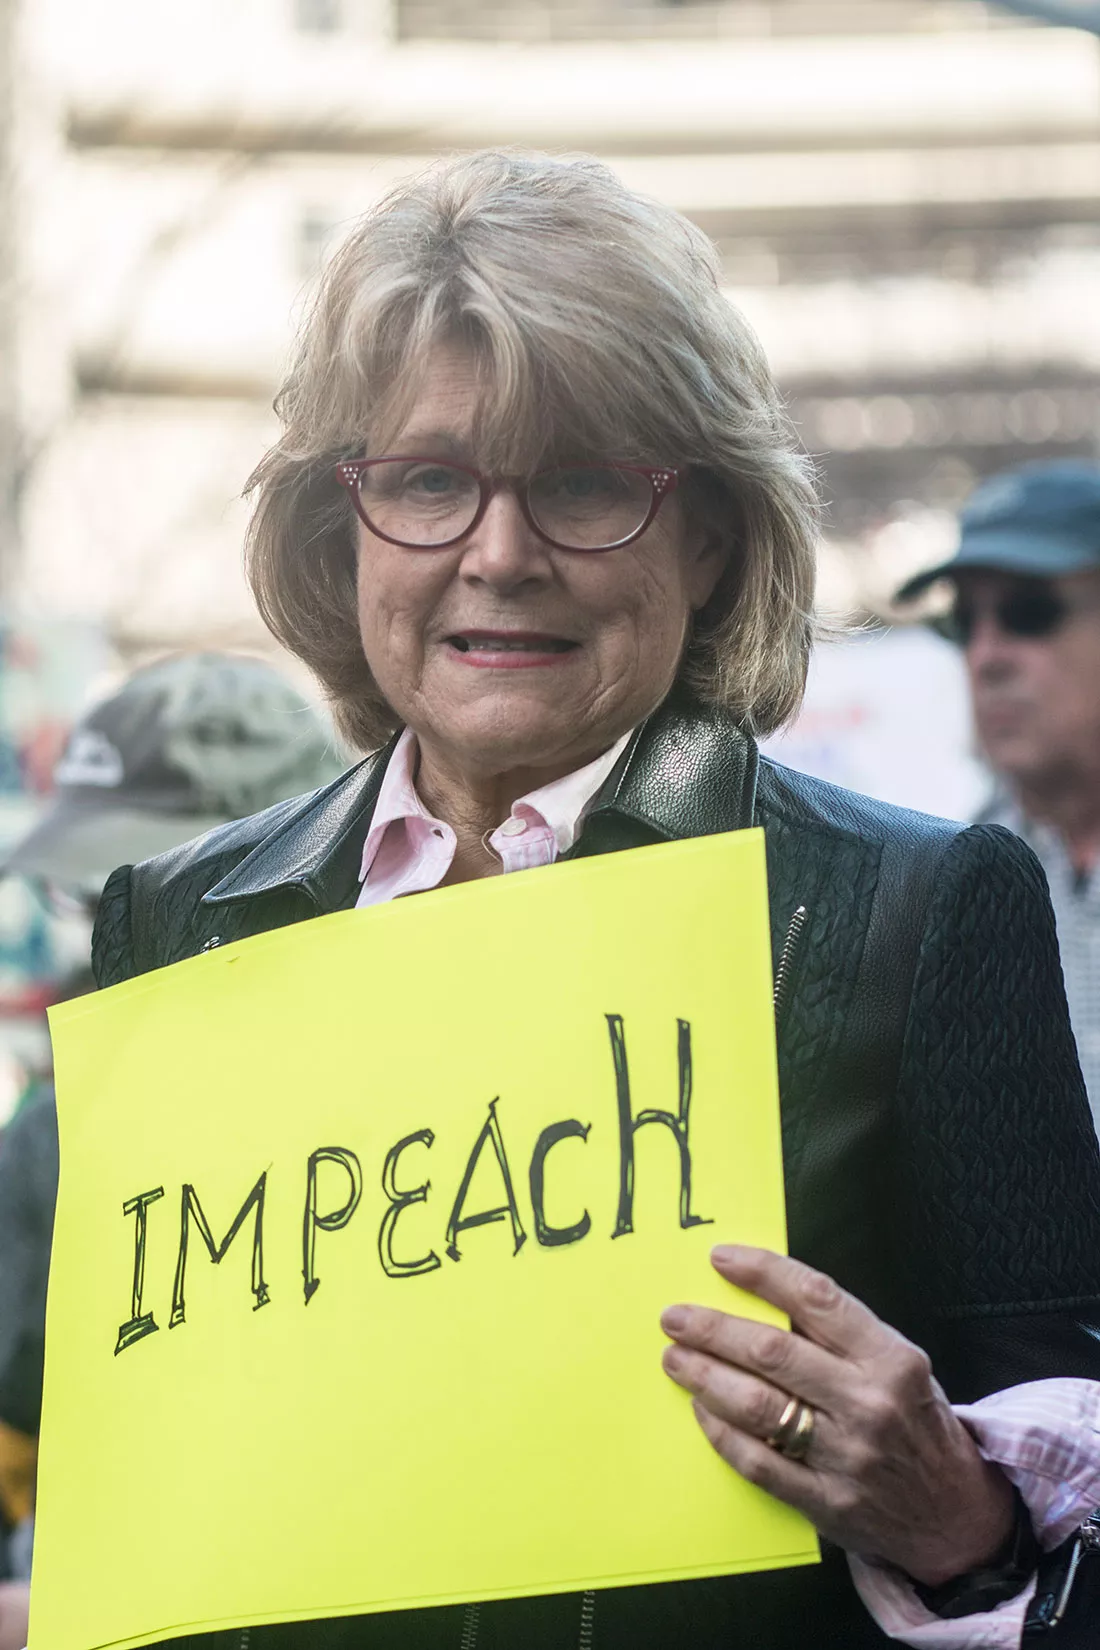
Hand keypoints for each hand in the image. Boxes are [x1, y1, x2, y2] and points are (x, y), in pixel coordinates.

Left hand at [660, 1245, 1015, 1586]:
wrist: (956, 1517)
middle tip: (675, 1317)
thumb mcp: (898, 1365)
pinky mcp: (827, 1502)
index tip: (720, 1258)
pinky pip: (758, 1462)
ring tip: (675, 1358)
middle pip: (773, 1353)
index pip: (817, 1299)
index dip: (763, 1273)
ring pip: (756, 1406)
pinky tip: (701, 1410)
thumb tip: (762, 1298)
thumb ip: (842, 1335)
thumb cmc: (917, 1423)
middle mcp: (869, 1404)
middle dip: (713, 1329)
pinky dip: (721, 1433)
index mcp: (891, 1358)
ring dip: (705, 1377)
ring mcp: (847, 1457)